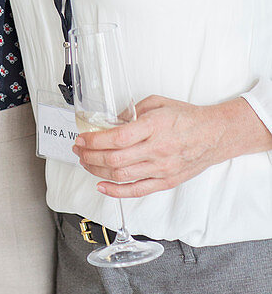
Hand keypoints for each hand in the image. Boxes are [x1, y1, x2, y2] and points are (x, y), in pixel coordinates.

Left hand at [72, 95, 271, 197]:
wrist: (214, 135)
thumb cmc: (186, 117)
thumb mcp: (157, 102)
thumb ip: (133, 111)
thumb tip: (111, 121)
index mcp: (154, 127)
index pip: (117, 138)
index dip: (94, 140)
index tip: (82, 137)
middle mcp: (157, 150)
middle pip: (114, 159)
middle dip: (89, 155)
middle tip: (78, 149)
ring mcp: (161, 169)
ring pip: (121, 175)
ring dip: (97, 170)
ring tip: (85, 162)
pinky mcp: (165, 182)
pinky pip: (136, 190)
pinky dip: (116, 191)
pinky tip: (101, 185)